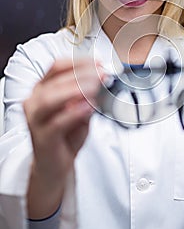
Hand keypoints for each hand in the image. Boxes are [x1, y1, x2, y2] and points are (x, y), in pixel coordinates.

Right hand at [23, 58, 101, 217]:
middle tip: (102, 74)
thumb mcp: (81, 109)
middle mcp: (34, 101)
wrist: (55, 165)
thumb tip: (103, 79)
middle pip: (55, 81)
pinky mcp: (42, 137)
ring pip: (51, 99)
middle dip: (82, 75)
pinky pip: (57, 122)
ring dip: (76, 90)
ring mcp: (35, 119)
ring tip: (96, 88)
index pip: (57, 67)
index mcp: (42, 89)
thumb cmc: (66, 134)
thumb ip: (89, 95)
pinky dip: (75, 113)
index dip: (79, 62)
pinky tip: (90, 108)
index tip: (99, 63)